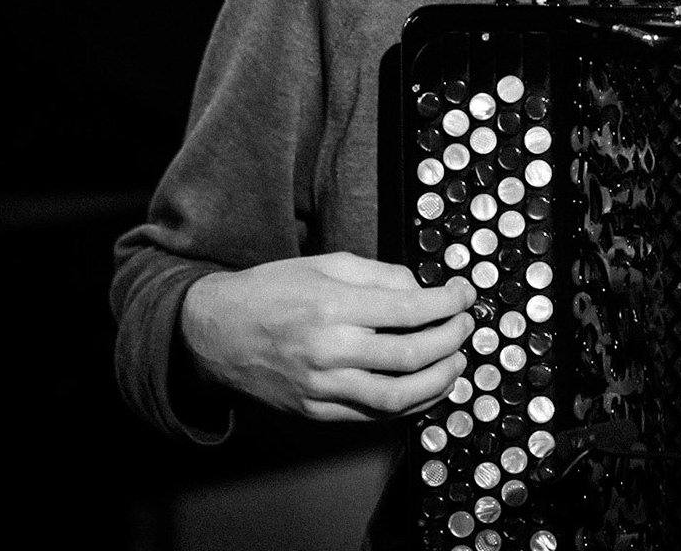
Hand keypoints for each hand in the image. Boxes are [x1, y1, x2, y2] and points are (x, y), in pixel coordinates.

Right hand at [180, 252, 475, 421]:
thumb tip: (423, 291)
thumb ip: (379, 276)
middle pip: (412, 356)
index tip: (465, 295)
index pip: (411, 309)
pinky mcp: (315, 411)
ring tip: (455, 362)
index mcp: (333, 307)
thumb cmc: (271, 291)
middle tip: (466, 327)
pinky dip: (408, 405)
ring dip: (439, 381)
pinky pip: (373, 416)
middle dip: (452, 341)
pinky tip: (425, 388)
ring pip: (398, 397)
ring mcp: (322, 387)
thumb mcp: (326, 264)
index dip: (449, 303)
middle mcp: (329, 351)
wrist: (214, 332)